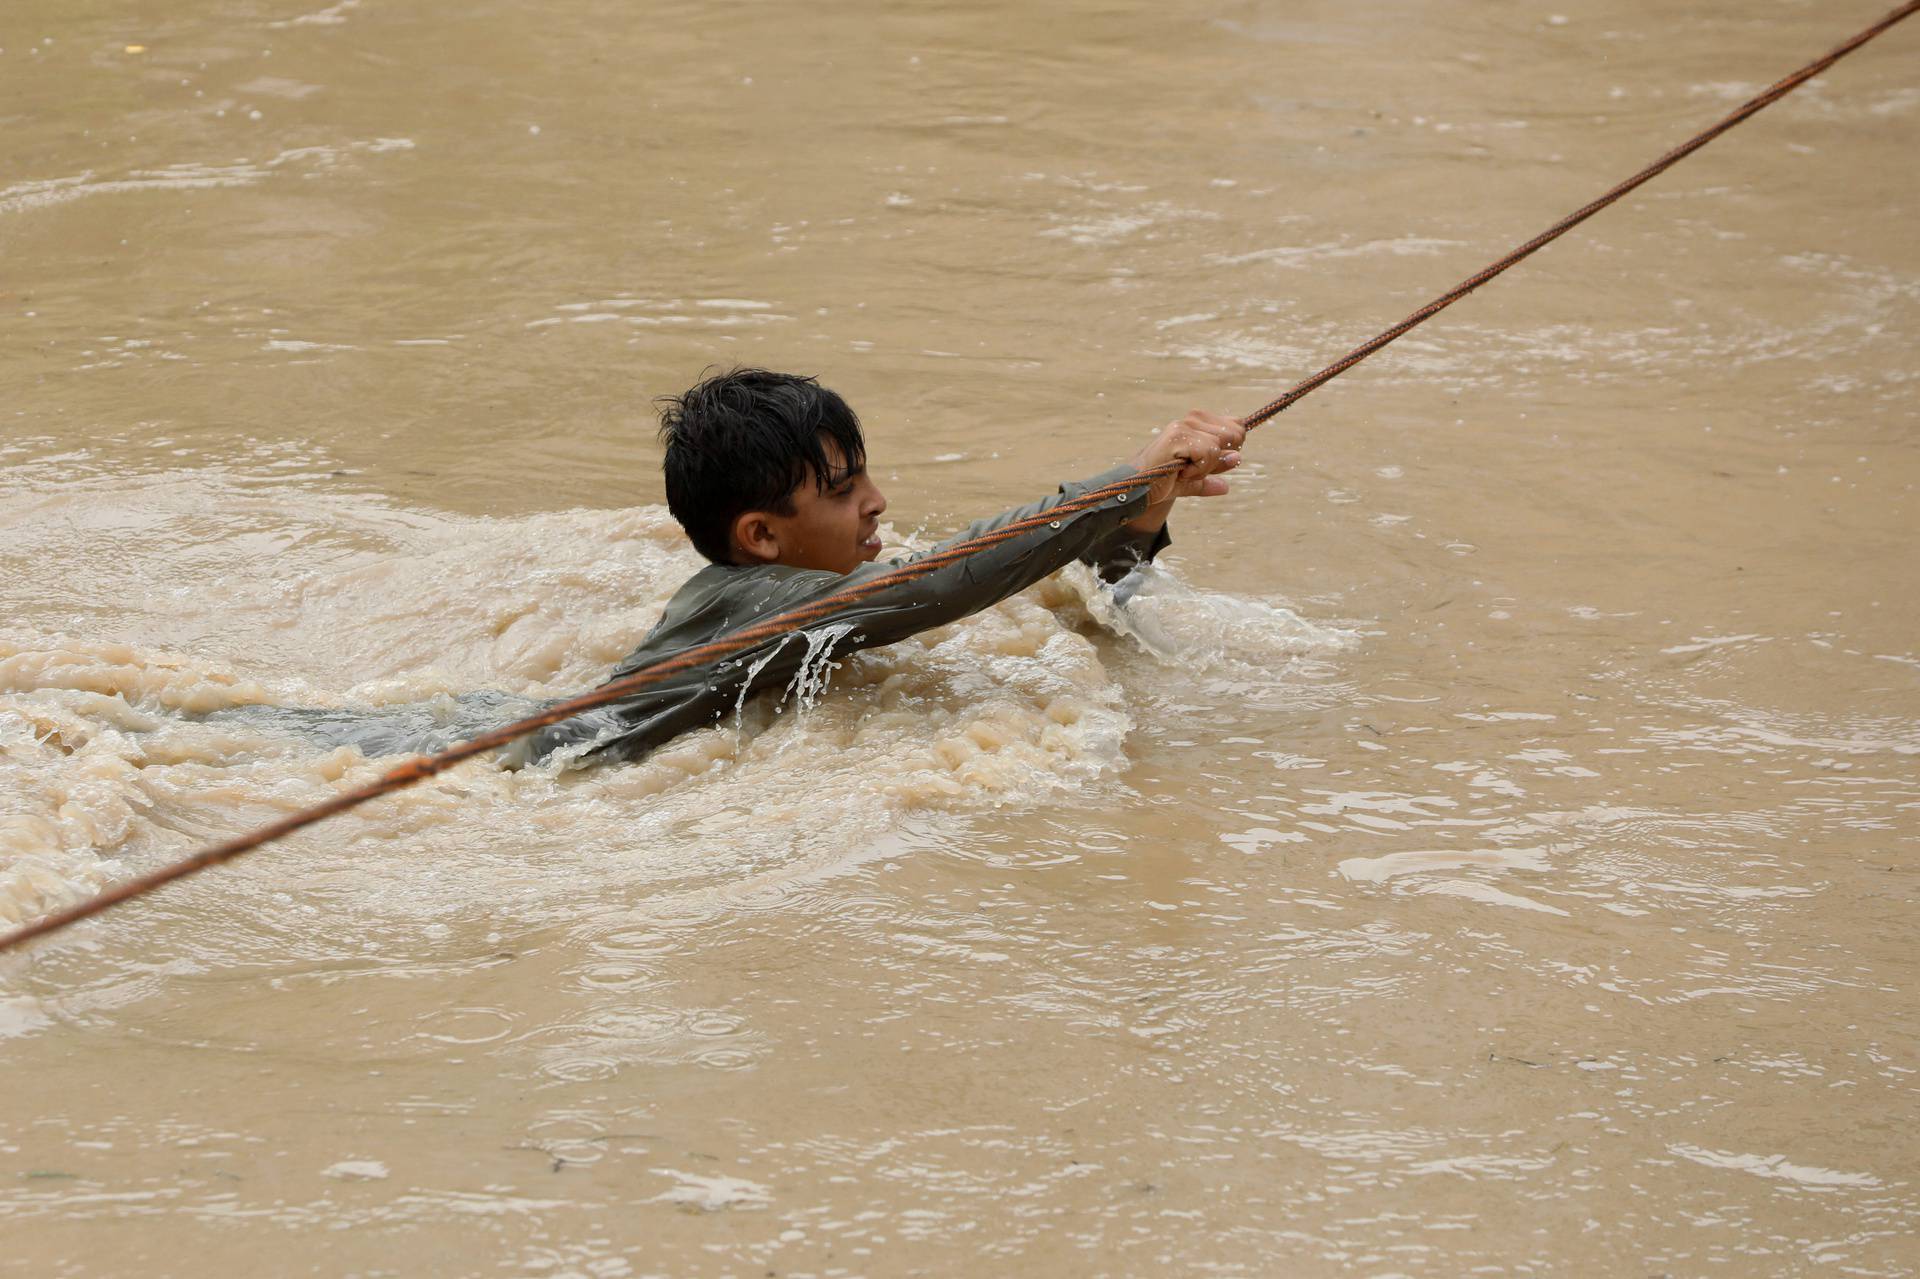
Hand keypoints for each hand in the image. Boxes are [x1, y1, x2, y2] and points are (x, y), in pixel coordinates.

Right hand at [1124, 409, 1245, 530]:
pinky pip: (1208, 453)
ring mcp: (1184, 426)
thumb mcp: (1193, 480)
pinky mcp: (1178, 436)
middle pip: (1234, 435)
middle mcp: (1192, 419)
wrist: (1135, 489)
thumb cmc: (1160, 482)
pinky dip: (1198, 470)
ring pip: (1220, 446)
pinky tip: (1179, 472)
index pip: (1236, 426)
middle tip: (1191, 468)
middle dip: (1219, 459)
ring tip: (1182, 471)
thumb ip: (1213, 473)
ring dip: (1205, 467)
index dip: (1232, 447)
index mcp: (1198, 423)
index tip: (1209, 462)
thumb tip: (1234, 467)